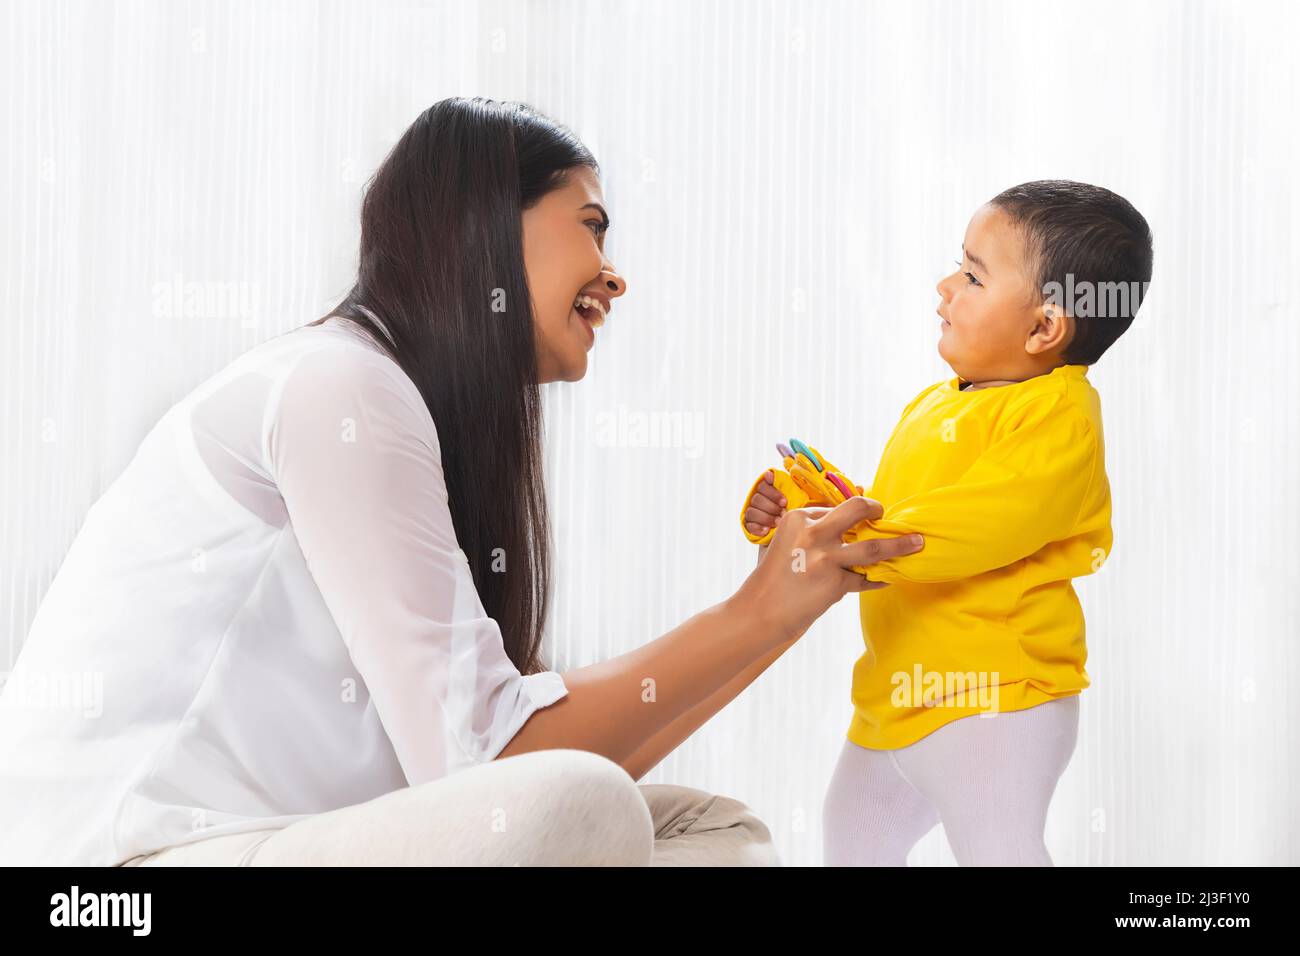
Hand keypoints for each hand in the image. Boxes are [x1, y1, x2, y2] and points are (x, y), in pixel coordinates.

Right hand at [734, 496, 924, 646]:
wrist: (760, 610)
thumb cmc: (774, 576)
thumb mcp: (785, 542)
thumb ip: (812, 530)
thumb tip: (848, 524)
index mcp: (798, 518)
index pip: (834, 507)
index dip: (850, 513)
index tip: (863, 515)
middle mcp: (813, 533)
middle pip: (857, 510)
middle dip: (876, 509)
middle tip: (885, 513)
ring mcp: (826, 559)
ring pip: (874, 547)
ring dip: (900, 545)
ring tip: (918, 543)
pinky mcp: (835, 584)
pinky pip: (865, 579)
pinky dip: (878, 579)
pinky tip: (888, 577)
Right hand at [744, 470, 786, 537]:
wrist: (789, 528)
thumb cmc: (791, 509)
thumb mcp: (793, 496)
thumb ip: (786, 485)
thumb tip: (771, 475)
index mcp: (765, 490)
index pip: (763, 486)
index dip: (773, 493)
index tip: (784, 501)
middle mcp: (756, 499)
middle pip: (757, 499)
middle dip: (771, 507)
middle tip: (783, 513)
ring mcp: (751, 512)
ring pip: (752, 512)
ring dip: (766, 518)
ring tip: (778, 523)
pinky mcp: (749, 525)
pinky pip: (749, 525)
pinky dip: (758, 528)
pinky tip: (767, 530)